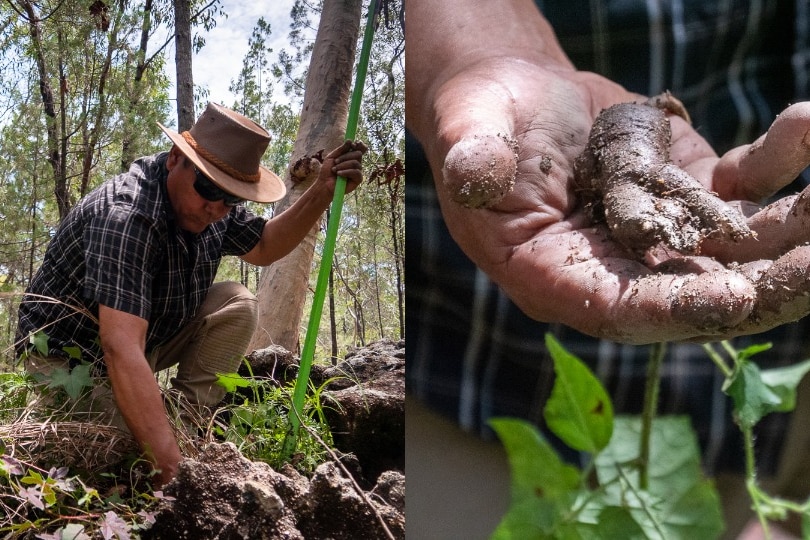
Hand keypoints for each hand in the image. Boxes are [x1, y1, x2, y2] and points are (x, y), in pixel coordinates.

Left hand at [319, 140, 367, 194]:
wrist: (324, 184)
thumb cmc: (327, 171)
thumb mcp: (332, 157)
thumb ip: (341, 149)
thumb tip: (350, 140)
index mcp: (350, 156)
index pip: (360, 148)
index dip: (359, 145)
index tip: (354, 144)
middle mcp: (356, 163)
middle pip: (358, 154)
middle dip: (345, 156)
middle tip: (335, 162)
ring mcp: (357, 171)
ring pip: (356, 163)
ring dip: (343, 165)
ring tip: (335, 170)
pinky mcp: (358, 179)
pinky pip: (356, 172)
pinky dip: (346, 172)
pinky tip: (339, 174)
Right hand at [408, 0, 809, 343]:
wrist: (516, 93)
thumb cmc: (479, 118)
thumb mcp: (467, 131)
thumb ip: (473, 156)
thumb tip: (476, 175)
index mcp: (552, 272)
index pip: (616, 306)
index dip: (673, 306)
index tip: (733, 297)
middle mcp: (613, 267)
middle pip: (693, 292)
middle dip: (761, 286)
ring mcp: (659, 232)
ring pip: (734, 248)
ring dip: (791, 234)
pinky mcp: (687, 190)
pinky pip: (741, 187)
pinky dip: (779, 162)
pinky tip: (805, 126)